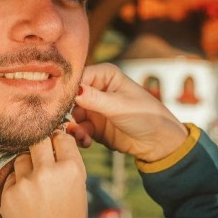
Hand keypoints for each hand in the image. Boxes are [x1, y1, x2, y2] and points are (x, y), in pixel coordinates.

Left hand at [0, 132, 88, 217]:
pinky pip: (12, 179)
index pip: (62, 138)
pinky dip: (17, 185)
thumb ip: (67, 170)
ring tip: (35, 184)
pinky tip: (26, 201)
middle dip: (40, 145)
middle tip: (42, 155)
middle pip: (39, 140)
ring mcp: (26, 182)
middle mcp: (48, 171)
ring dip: (27, 165)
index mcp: (72, 170)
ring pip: (22, 158)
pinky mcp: (8, 194)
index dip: (59, 141)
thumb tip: (55, 149)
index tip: (56, 147)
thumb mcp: (79, 194)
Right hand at [65, 63, 189, 162]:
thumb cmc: (146, 115)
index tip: (59, 100)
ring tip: (81, 134)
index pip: (78, 77)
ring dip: (74, 126)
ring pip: (73, 116)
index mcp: (105, 75)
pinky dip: (80, 136)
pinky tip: (86, 141)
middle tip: (67, 121)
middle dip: (68, 110)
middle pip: (71, 97)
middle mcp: (97, 90)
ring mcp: (95, 109)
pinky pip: (79, 130)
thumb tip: (74, 91)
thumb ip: (95, 99)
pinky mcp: (94, 127)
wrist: (158, 142)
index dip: (68, 88)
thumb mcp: (119, 106)